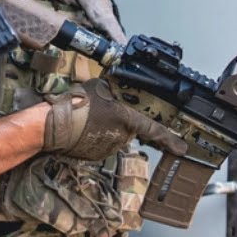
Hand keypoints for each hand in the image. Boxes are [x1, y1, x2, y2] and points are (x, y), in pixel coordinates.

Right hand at [42, 78, 188, 160]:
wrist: (54, 124)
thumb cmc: (76, 103)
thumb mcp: (99, 86)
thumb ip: (115, 87)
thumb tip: (119, 81)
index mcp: (127, 119)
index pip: (155, 130)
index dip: (171, 141)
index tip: (183, 149)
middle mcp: (122, 136)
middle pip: (129, 129)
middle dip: (120, 121)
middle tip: (101, 113)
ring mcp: (109, 148)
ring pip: (115, 137)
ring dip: (106, 128)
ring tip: (88, 119)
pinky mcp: (96, 155)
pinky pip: (101, 145)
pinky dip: (95, 137)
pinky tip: (83, 128)